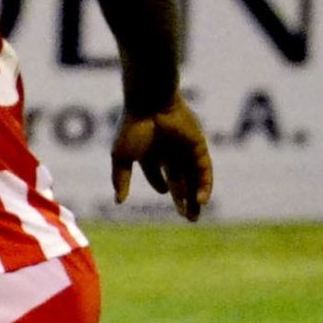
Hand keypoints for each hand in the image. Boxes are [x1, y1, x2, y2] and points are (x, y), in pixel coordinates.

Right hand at [110, 95, 212, 220]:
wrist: (150, 104)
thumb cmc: (132, 127)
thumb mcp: (121, 156)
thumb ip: (120, 179)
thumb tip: (119, 202)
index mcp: (151, 152)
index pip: (158, 172)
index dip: (160, 184)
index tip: (163, 193)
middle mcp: (170, 151)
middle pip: (180, 180)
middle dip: (183, 199)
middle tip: (188, 218)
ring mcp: (185, 149)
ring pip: (193, 178)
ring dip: (195, 197)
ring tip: (194, 215)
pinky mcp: (198, 146)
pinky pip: (204, 169)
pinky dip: (204, 184)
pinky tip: (201, 200)